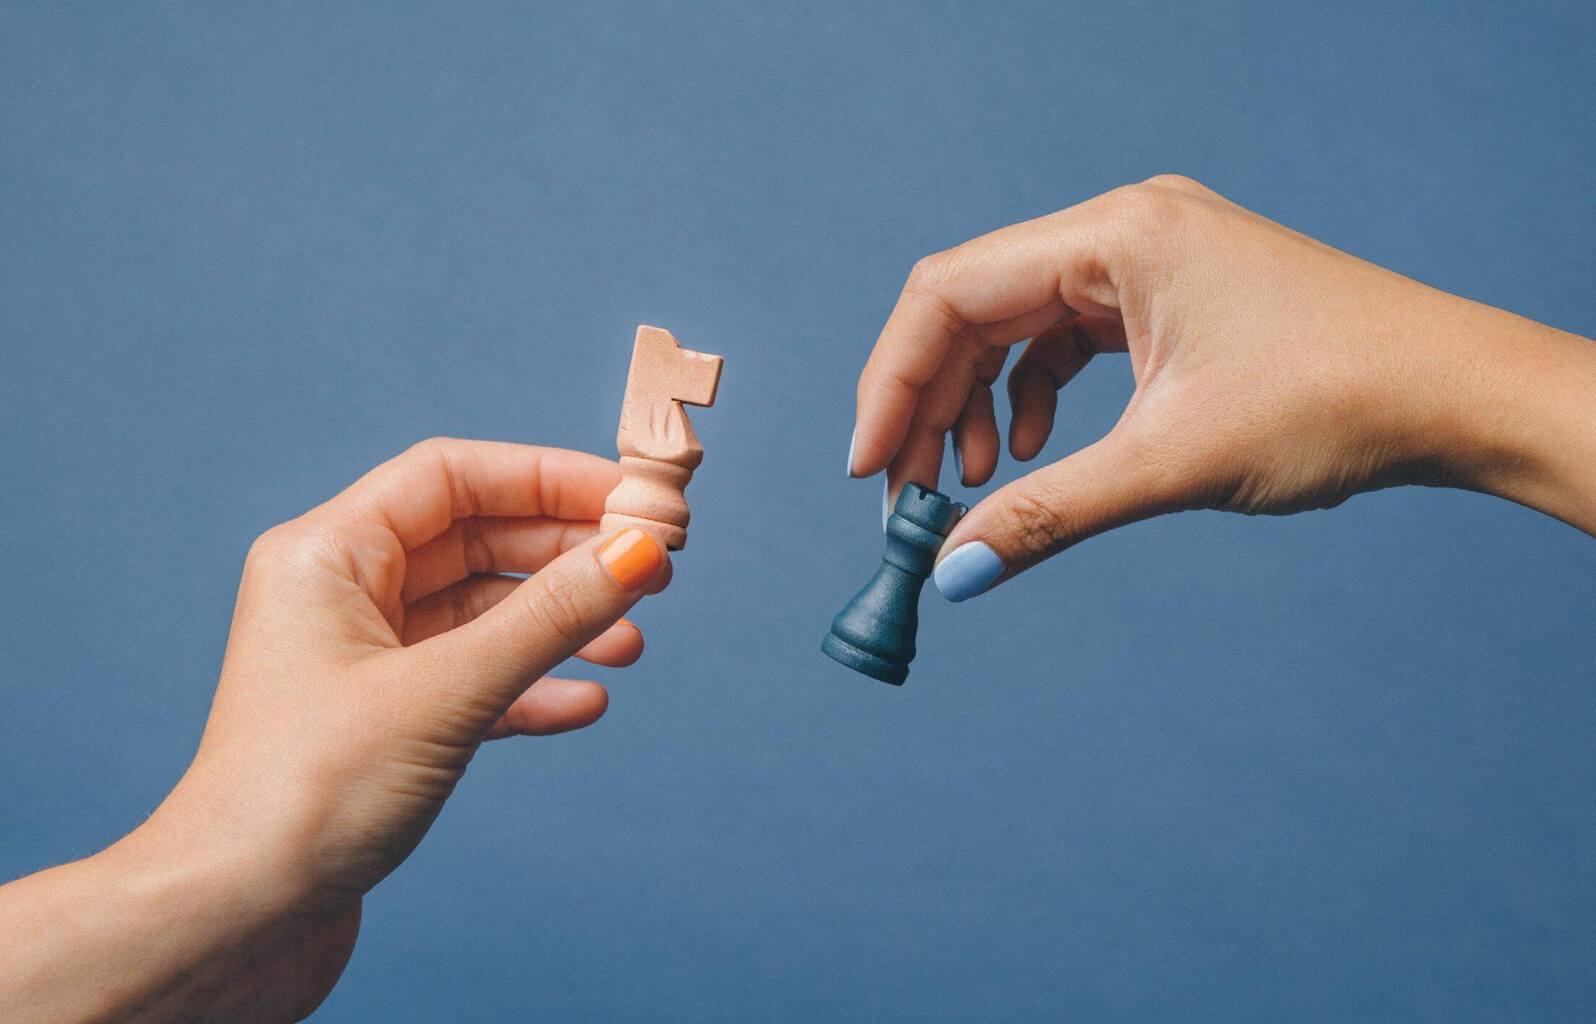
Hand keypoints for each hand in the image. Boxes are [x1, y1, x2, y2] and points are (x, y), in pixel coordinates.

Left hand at [0, 438, 669, 1022]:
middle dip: (566, 555)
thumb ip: (549, 618)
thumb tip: (638, 550)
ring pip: (481, 616)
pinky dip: (532, 688)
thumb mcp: (446, 692)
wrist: (233, 923)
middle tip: (651, 569)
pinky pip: (474, 682)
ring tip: (630, 645)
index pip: (452, 477)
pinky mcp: (383, 727)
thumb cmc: (304, 796)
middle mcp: (341, 596)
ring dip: (559, 626)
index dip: (547, 477)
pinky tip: (585, 704)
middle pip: (476, 541)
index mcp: (327, 555)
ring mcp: (363, 663)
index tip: (630, 498)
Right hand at [850, 176, 1595, 599]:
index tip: (870, 470)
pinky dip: (1032, 400)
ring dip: (974, 405)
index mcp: (1117, 234)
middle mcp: (1123, 231)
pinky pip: (1065, 343)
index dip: (892, 381)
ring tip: (965, 482)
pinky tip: (1025, 454)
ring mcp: (1148, 263)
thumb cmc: (1337, 401)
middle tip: (903, 497)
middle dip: (927, 404)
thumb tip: (952, 574)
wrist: (1457, 396)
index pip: (952, 291)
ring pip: (1015, 328)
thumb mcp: (1172, 462)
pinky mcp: (1168, 300)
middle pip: (974, 308)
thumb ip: (1046, 513)